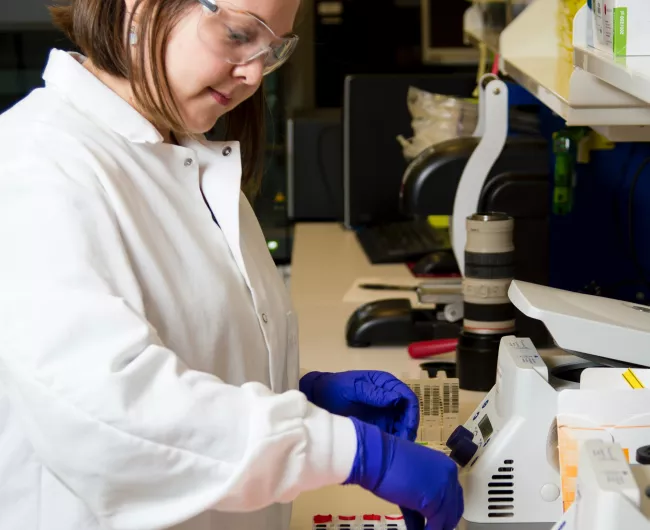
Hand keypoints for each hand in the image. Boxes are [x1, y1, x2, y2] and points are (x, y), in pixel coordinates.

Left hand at [299, 370, 418, 440]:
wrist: (318, 397)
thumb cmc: (335, 388)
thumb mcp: (353, 388)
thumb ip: (374, 393)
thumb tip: (396, 399)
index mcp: (384, 383)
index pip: (407, 397)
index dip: (411, 413)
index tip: (407, 429)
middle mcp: (388, 397)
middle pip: (408, 413)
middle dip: (408, 428)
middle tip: (403, 442)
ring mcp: (384, 411)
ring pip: (402, 425)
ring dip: (402, 436)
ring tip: (397, 448)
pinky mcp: (378, 423)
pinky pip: (392, 432)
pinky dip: (394, 440)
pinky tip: (391, 449)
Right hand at [344, 418, 462, 529]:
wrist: (378, 457)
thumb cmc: (388, 464)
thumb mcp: (413, 480)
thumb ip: (423, 501)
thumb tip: (425, 524)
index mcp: (446, 466)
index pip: (454, 497)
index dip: (445, 513)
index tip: (437, 523)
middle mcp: (450, 475)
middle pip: (454, 509)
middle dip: (442, 522)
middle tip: (431, 528)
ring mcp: (444, 487)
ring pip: (446, 519)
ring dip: (435, 528)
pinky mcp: (434, 502)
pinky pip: (436, 525)